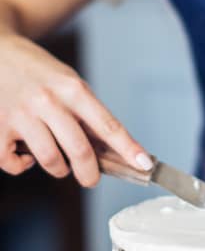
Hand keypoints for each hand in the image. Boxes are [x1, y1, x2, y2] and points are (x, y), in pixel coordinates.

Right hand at [0, 34, 151, 186]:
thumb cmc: (39, 71)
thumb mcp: (69, 83)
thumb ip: (86, 112)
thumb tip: (109, 149)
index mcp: (73, 89)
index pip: (108, 125)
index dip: (128, 148)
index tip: (145, 164)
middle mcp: (49, 101)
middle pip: (80, 150)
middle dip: (90, 173)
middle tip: (91, 179)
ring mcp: (21, 114)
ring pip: (50, 160)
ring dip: (60, 170)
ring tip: (60, 164)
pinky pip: (13, 163)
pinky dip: (22, 166)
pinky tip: (26, 155)